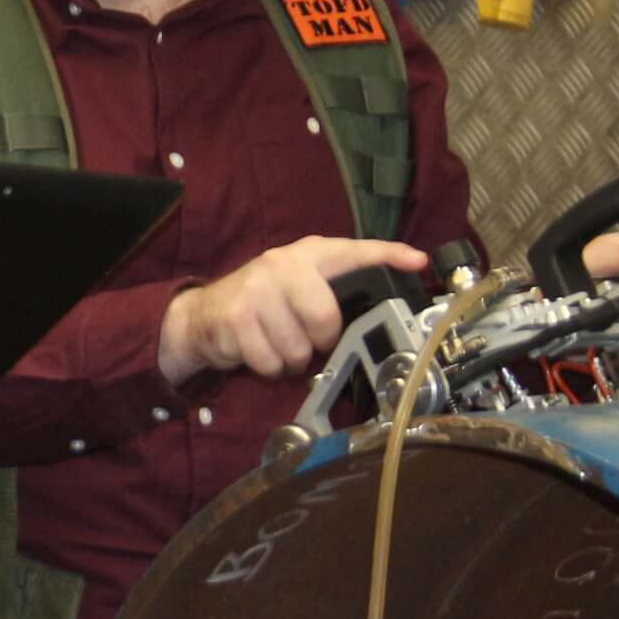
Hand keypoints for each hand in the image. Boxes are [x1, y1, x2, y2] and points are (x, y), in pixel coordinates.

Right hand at [159, 237, 428, 380]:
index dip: (387, 255)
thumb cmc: (260, 304)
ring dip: (292, 358)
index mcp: (305, 255)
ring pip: (299, 348)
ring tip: (277, 343)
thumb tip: (378, 317)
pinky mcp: (237, 317)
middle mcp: (282, 264)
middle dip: (320, 340)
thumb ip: (330, 292)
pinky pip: (272, 362)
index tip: (418, 261)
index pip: (352, 251)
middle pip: (325, 317)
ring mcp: (257, 290)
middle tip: (307, 340)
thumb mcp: (295, 287)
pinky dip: (269, 367)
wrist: (200, 315)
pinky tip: (259, 351)